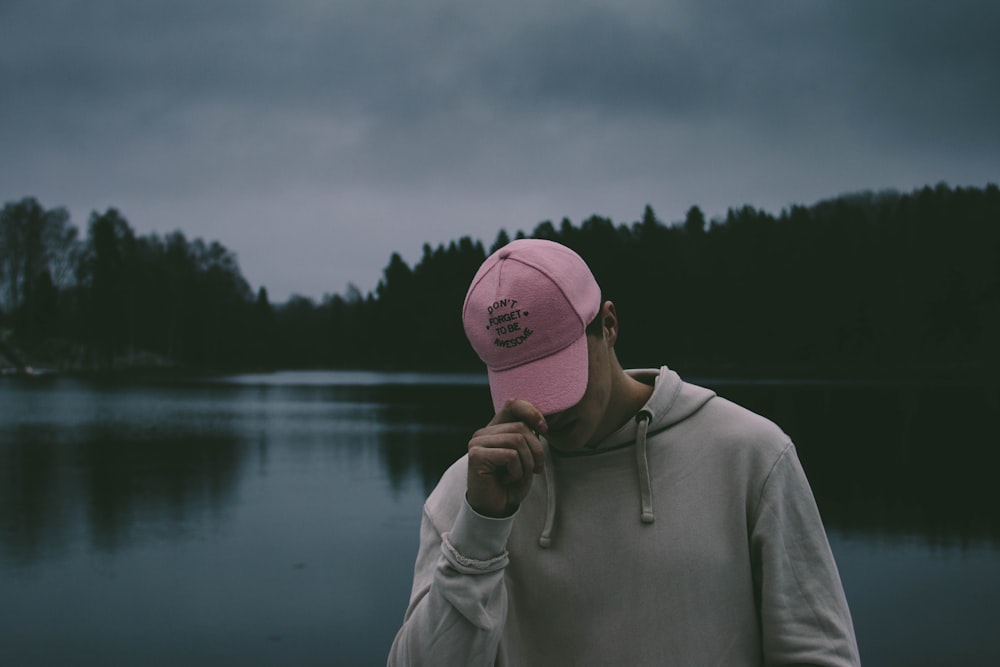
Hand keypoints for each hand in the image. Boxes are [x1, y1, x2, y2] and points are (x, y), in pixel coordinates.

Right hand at [466, 399, 547, 517]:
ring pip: (517, 440)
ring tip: (519, 476)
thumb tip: (539, 423)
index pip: (513, 404)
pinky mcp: (476, 456)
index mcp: (495, 429)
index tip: (543, 430)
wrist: (495, 509)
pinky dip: (517, 471)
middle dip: (536, 451)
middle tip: (535, 470)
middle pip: (520, 427)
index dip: (532, 412)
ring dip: (526, 463)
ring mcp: (477, 443)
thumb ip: (528, 438)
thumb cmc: (511, 484)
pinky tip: (507, 480)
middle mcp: (483, 433)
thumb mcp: (525, 457)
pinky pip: (510, 455)